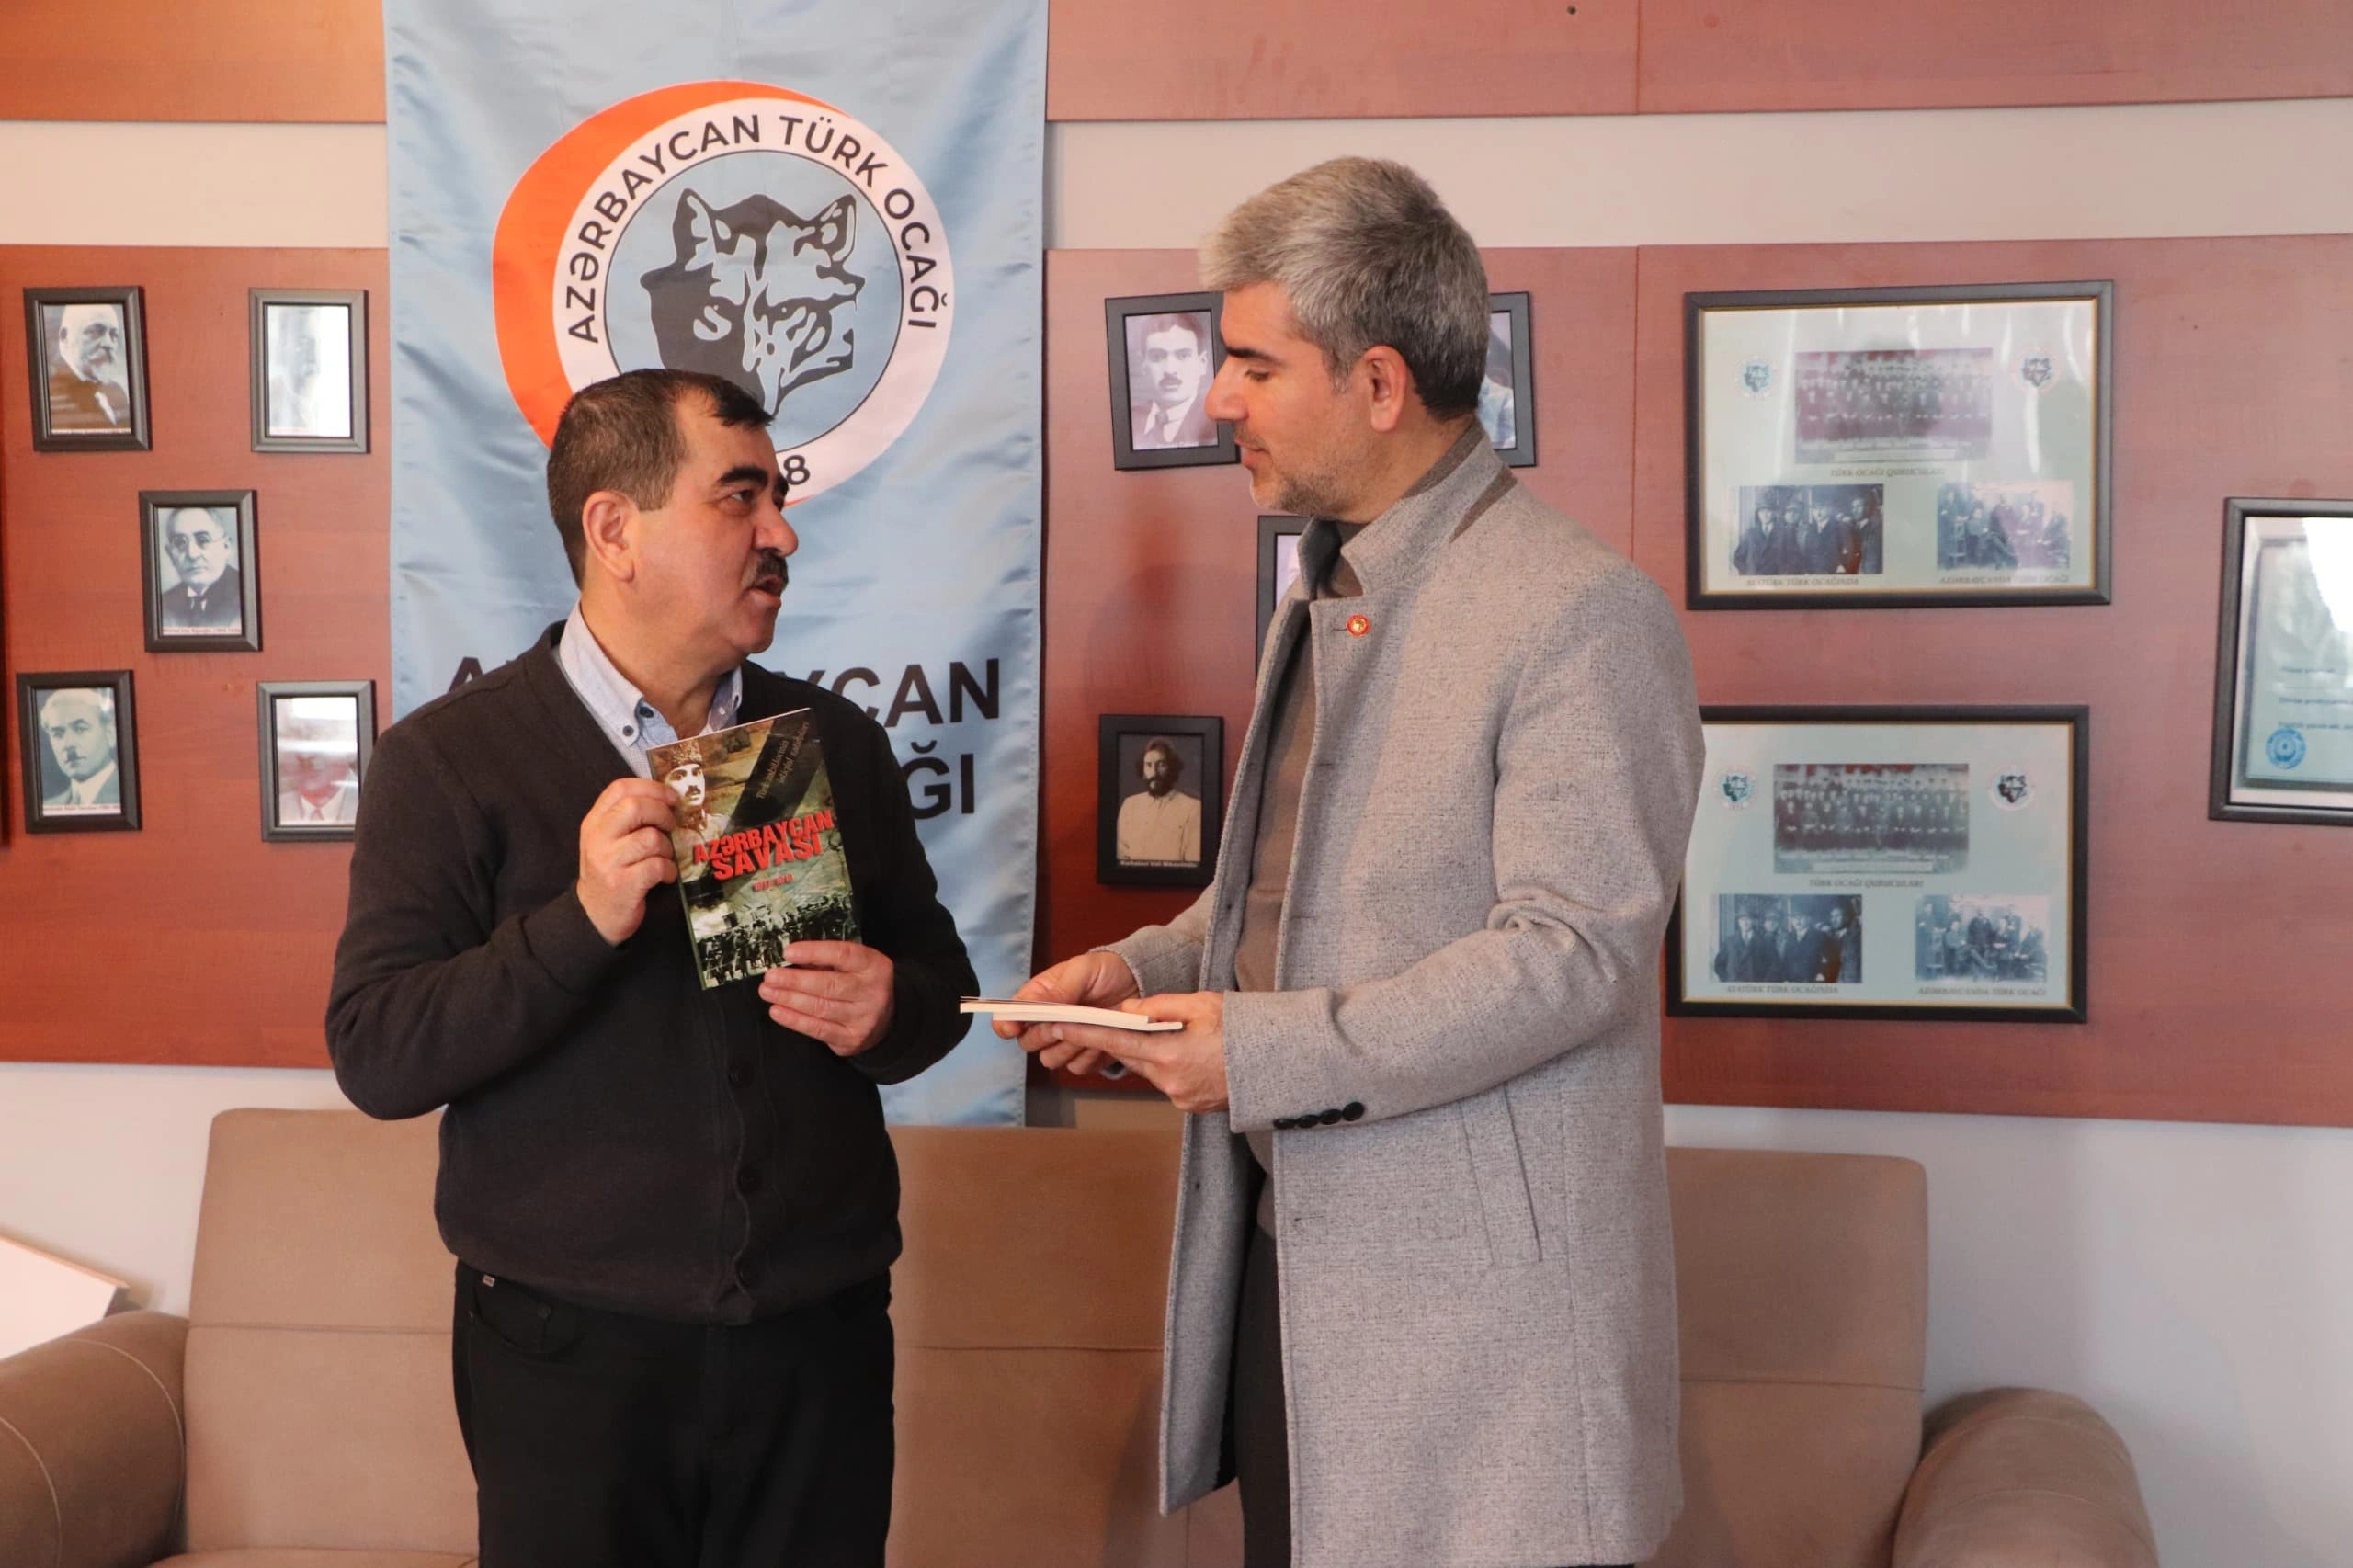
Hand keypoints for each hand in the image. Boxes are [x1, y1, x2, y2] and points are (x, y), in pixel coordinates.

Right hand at [576, 778, 678, 945]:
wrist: (595, 915)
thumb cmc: (609, 872)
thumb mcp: (607, 840)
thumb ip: (627, 818)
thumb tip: (667, 799)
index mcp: (594, 822)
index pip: (620, 788)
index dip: (651, 787)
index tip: (671, 796)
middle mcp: (598, 838)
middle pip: (636, 807)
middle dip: (663, 814)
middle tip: (671, 826)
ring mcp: (608, 861)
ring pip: (651, 838)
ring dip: (668, 848)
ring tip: (664, 858)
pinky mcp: (623, 884)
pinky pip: (658, 866)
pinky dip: (669, 870)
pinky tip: (665, 876)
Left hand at [759, 941, 896, 1056]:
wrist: (886, 1020)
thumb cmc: (861, 986)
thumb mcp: (854, 966)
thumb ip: (827, 962)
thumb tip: (789, 961)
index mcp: (874, 966)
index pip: (843, 955)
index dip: (814, 953)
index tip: (788, 952)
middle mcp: (872, 992)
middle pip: (829, 984)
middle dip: (794, 980)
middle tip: (771, 977)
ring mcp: (863, 1018)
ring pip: (821, 1008)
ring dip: (789, 999)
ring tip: (768, 992)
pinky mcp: (851, 1038)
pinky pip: (818, 1029)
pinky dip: (794, 1020)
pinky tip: (777, 1011)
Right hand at [998, 951, 1137, 1077]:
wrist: (1137, 984)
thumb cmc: (1104, 971)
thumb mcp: (1082, 969)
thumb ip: (1060, 989)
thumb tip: (1039, 1005)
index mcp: (1037, 998)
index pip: (1007, 1018)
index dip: (1005, 1025)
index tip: (1014, 1027)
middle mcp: (1045, 1023)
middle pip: (1027, 1043)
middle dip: (1044, 1035)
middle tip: (1064, 1021)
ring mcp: (1065, 1041)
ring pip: (1050, 1060)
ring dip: (1067, 1046)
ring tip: (1088, 1028)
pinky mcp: (1085, 1056)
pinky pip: (1076, 1068)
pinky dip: (1088, 1056)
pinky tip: (1100, 1038)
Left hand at [1038, 991, 1228, 1113]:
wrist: (1283, 1064)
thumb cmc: (1246, 1029)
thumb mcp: (1203, 1004)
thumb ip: (1160, 1006)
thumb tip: (1128, 1010)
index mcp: (1168, 1053)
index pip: (1113, 1041)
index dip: (1082, 1032)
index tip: (1056, 1025)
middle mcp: (1170, 1081)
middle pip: (1130, 1056)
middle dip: (1126, 1038)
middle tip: (1131, 1018)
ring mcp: (1181, 1097)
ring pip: (1151, 1069)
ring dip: (1153, 1052)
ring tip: (1179, 1034)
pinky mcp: (1193, 1106)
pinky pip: (1169, 1082)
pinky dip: (1171, 1066)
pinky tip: (1192, 1053)